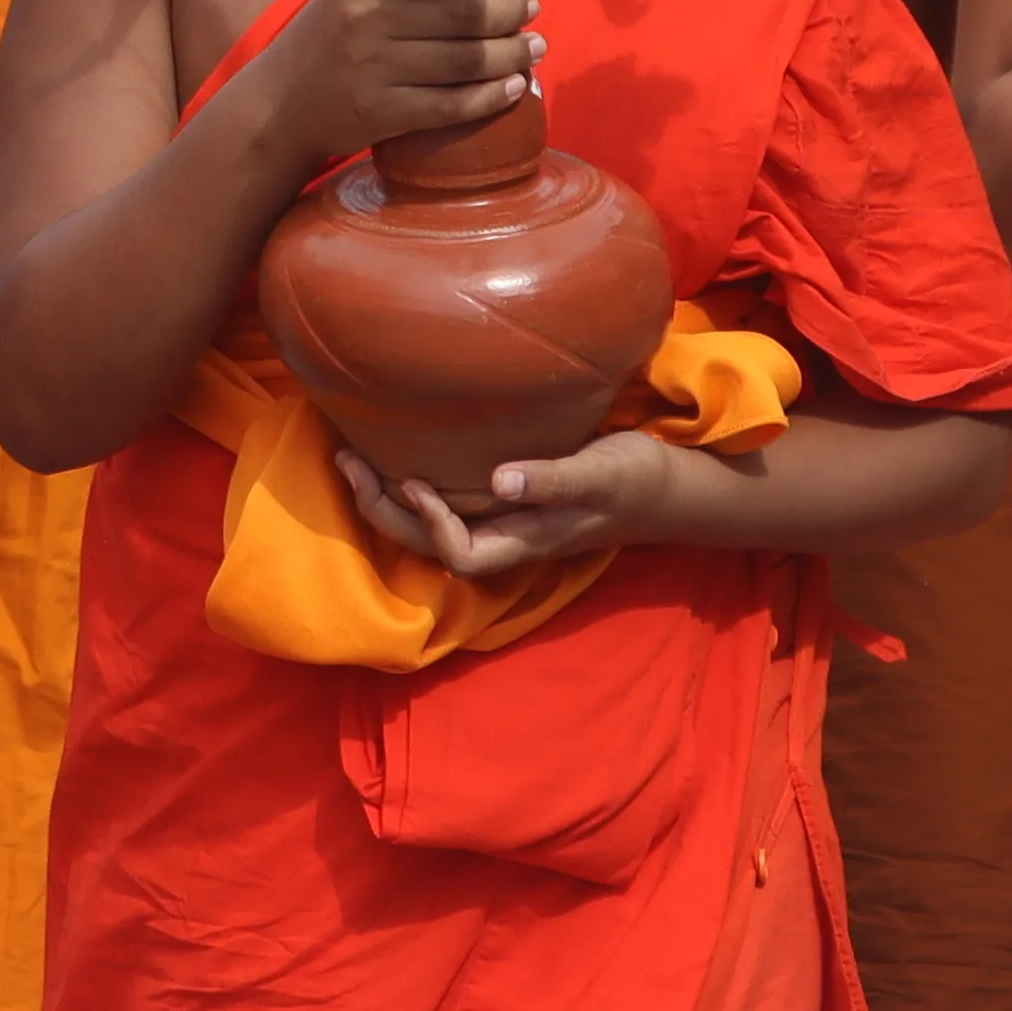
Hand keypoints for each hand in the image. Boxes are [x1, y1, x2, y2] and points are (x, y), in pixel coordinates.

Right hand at [236, 0, 534, 167]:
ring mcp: (375, 68)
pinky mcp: (384, 113)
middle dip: (508, 13)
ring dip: (511, 54)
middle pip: (460, 16)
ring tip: (535, 47)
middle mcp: (365, 18)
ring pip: (464, 61)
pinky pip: (453, 105)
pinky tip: (513, 86)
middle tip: (532, 10)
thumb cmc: (330, 38)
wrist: (281, 105)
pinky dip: (491, 96)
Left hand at [336, 428, 679, 581]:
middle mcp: (506, 537)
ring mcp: (505, 521)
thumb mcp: (598, 475)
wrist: (664, 487)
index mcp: (524, 540)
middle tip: (347, 463)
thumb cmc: (633, 480)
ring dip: (389, 500)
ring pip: (432, 527)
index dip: (431, 526)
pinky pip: (448, 504)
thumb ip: (552, 480)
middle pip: (429, 546)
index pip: (459, 555)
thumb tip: (500, 481)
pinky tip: (400, 455)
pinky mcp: (506, 499)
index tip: (418, 481)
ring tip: (355, 460)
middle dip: (383, 511)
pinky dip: (415, 486)